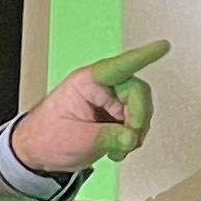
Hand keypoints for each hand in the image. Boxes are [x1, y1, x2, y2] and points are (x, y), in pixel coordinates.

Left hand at [12, 40, 165, 175]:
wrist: (38, 154)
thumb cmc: (45, 137)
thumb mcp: (78, 139)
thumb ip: (108, 136)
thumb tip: (131, 135)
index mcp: (87, 83)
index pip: (120, 66)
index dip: (143, 56)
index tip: (163, 47)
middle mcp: (100, 88)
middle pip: (137, 93)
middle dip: (138, 119)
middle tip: (129, 137)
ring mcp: (107, 102)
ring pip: (140, 110)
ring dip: (134, 132)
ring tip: (115, 146)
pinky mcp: (112, 117)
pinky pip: (134, 124)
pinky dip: (130, 139)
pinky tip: (115, 147)